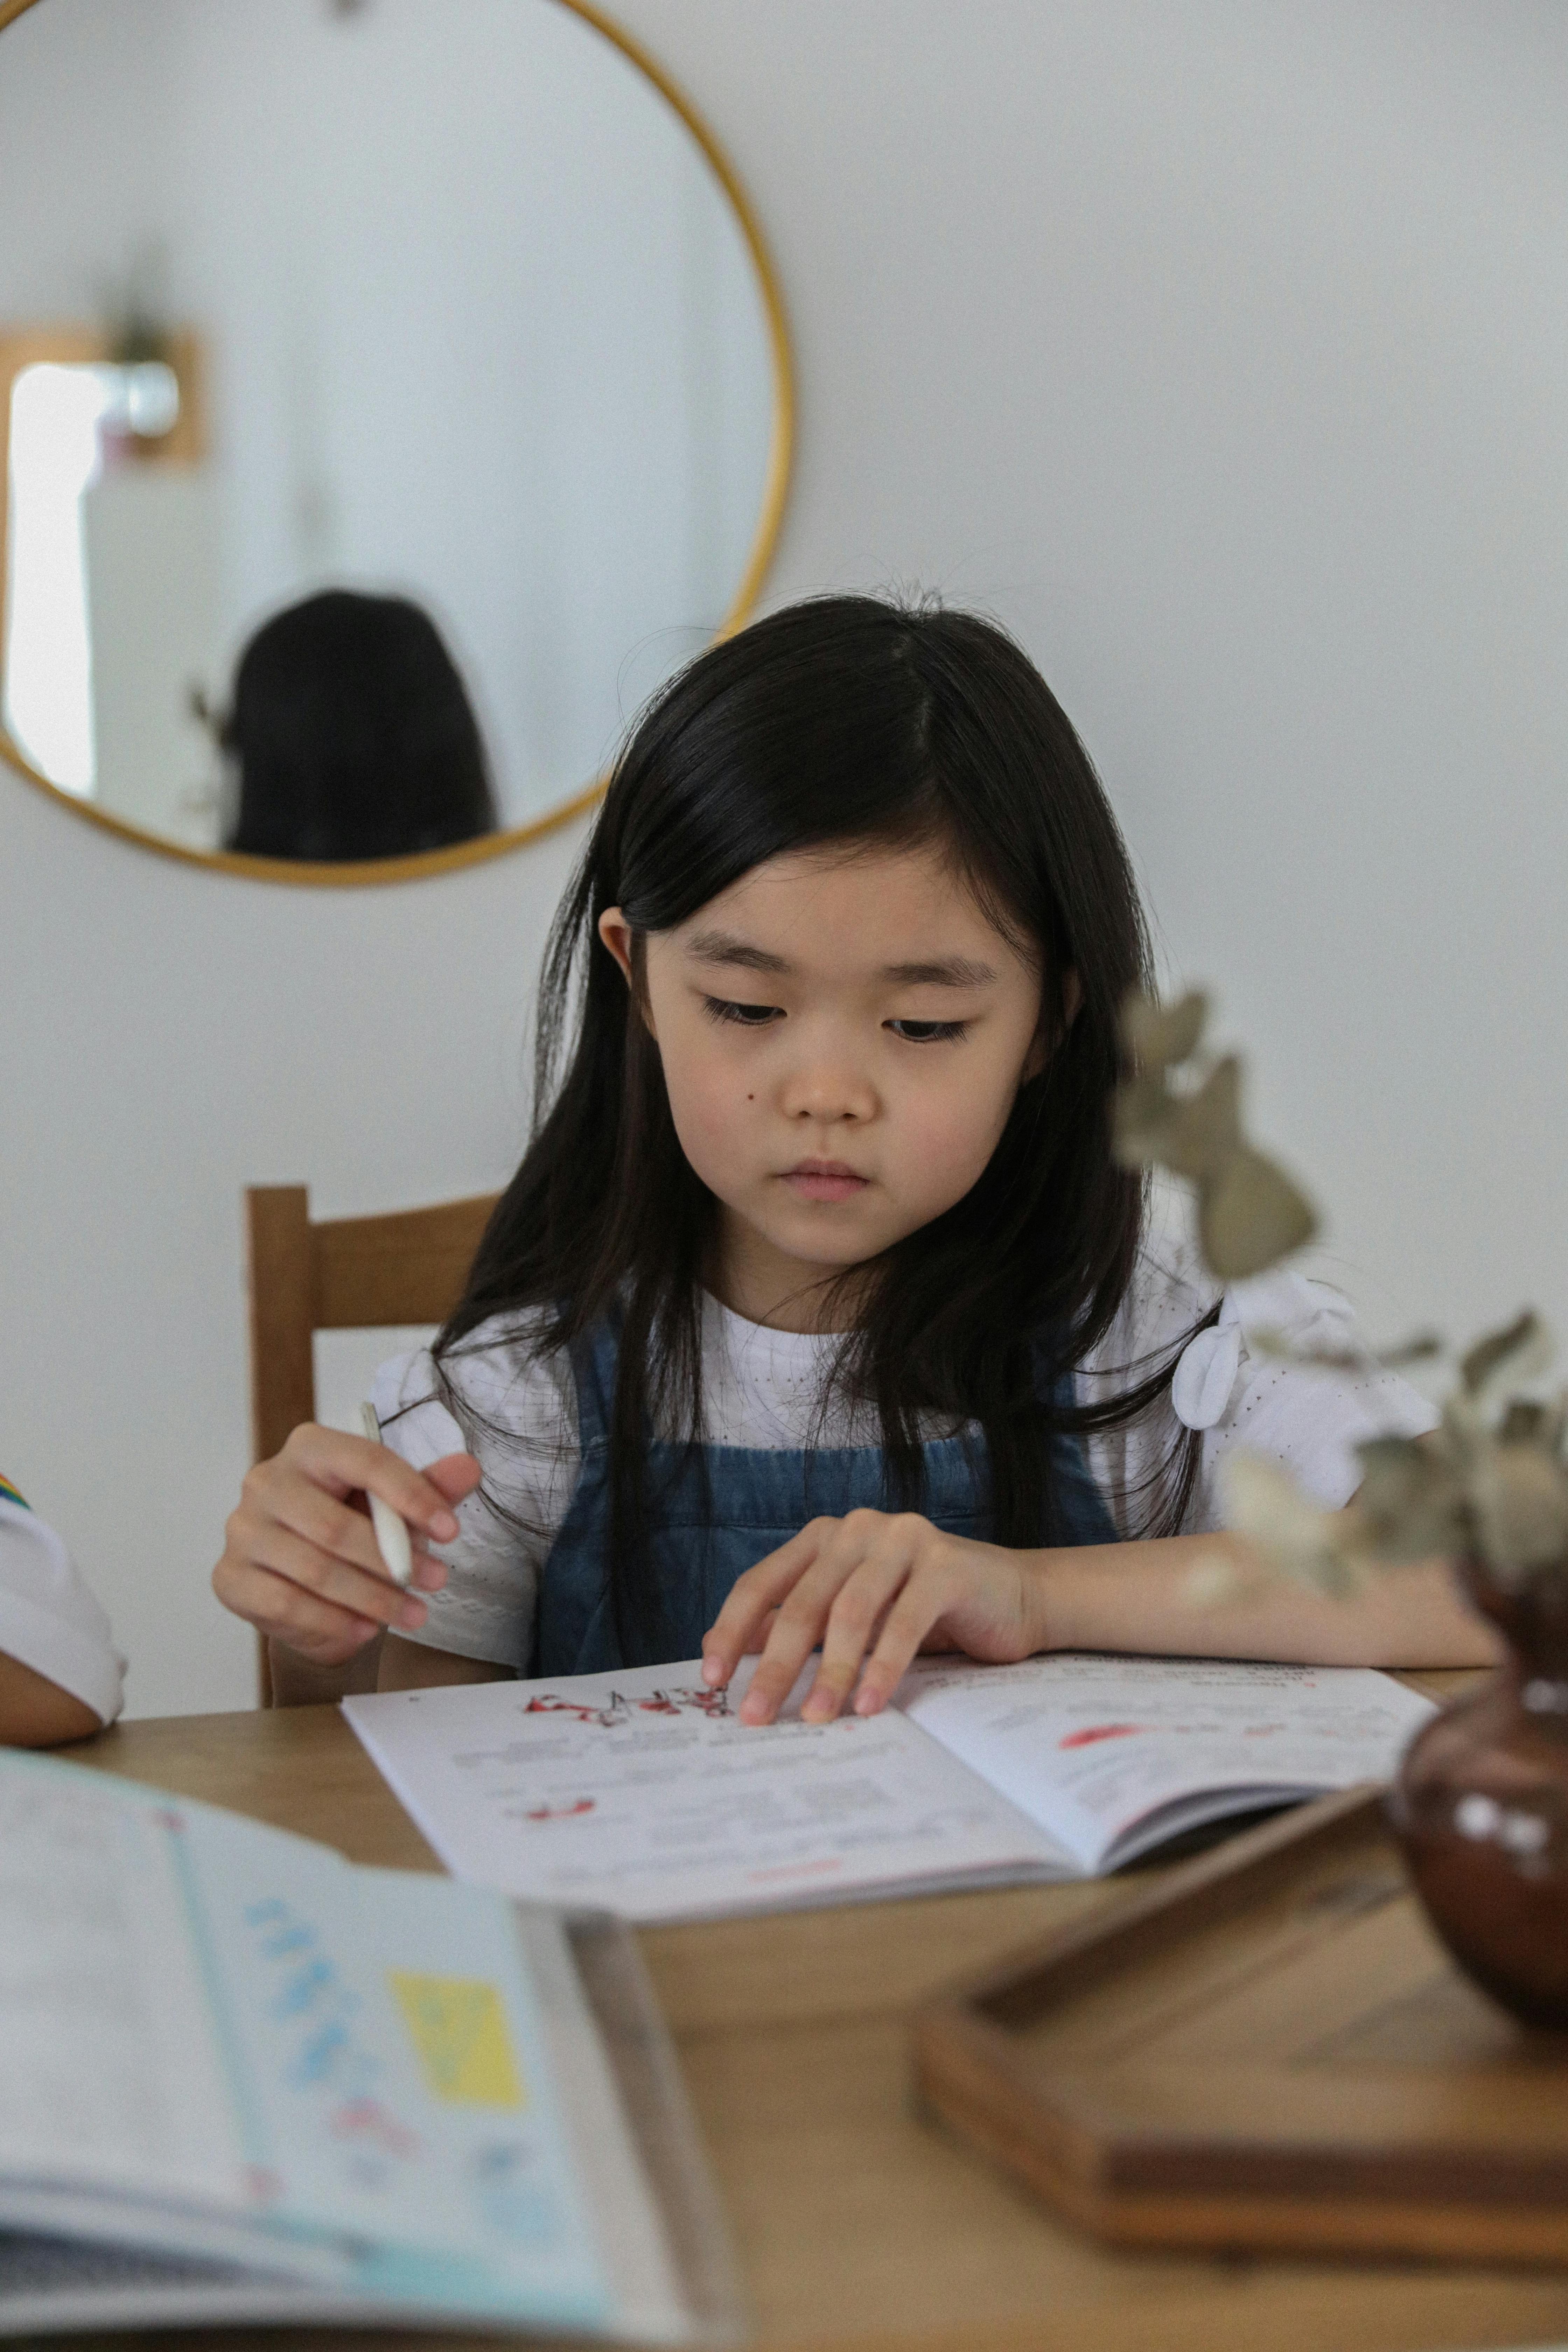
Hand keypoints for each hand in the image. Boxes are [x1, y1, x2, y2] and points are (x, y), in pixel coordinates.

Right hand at [212, 1424, 480, 1666]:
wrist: (310, 1587)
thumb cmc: (356, 1531)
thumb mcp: (396, 1507)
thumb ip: (430, 1488)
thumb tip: (468, 1467)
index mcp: (309, 1448)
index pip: (365, 1461)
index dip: (412, 1495)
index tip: (451, 1532)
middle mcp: (266, 1482)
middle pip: (336, 1526)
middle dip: (394, 1561)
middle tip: (436, 1582)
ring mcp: (242, 1530)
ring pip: (315, 1571)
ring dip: (372, 1599)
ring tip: (412, 1614)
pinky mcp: (230, 1578)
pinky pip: (286, 1605)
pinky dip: (333, 1621)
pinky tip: (366, 1630)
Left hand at [701, 1509, 1046, 1725]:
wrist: (1012, 1598)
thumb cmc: (923, 1611)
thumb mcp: (851, 1616)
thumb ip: (797, 1625)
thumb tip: (729, 1653)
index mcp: (824, 1538)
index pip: (761, 1583)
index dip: (732, 1630)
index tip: (712, 1678)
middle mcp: (857, 1529)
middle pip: (802, 1603)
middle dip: (775, 1666)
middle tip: (754, 1716)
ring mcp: (902, 1540)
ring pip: (850, 1612)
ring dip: (830, 1673)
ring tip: (815, 1719)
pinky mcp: (945, 1565)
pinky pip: (903, 1622)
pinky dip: (882, 1667)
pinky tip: (869, 1705)